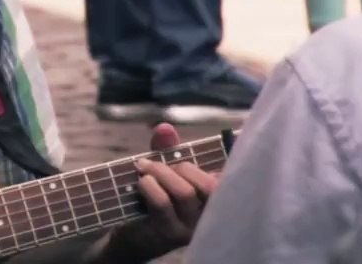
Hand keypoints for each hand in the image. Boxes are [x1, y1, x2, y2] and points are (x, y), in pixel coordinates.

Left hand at [101, 124, 217, 261]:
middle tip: (159, 165)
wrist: (132, 234)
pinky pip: (163, 203)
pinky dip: (150, 186)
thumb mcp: (163, 170)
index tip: (193, 155)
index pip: (229, 179)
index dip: (218, 162)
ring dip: (161, 173)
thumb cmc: (154, 198)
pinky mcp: (170, 233)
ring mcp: (192, 227)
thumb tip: (165, 128)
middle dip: (183, 167)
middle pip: (210, 185)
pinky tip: (142, 182)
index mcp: (216, 199)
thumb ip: (167, 148)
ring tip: (145, 170)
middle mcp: (211, 216)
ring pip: (184, 192)